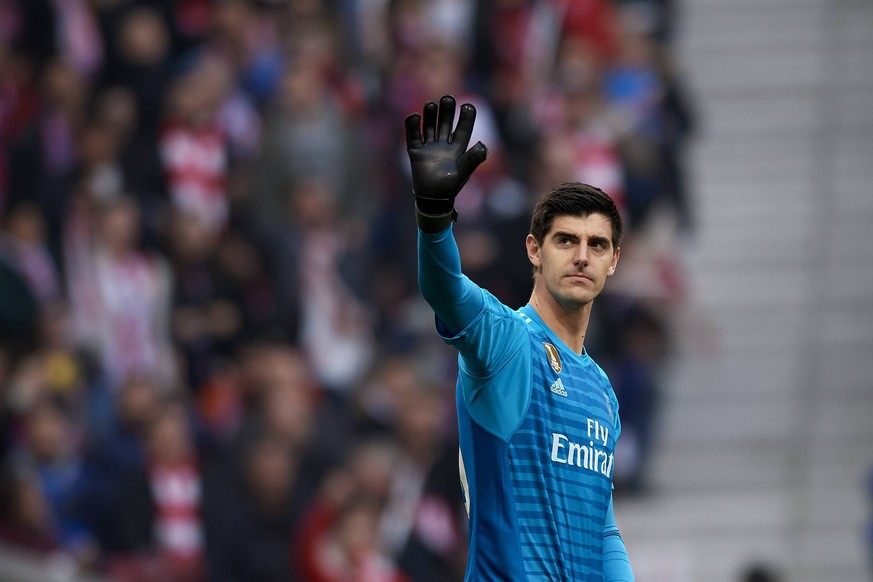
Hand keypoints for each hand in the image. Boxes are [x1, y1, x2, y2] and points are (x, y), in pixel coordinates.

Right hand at [405, 95, 487, 230]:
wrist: (433, 199)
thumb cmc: (451, 186)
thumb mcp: (464, 171)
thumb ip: (474, 158)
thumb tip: (483, 144)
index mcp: (458, 148)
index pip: (463, 128)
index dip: (466, 117)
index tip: (468, 105)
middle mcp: (444, 145)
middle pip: (445, 123)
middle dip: (446, 111)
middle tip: (448, 99)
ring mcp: (429, 147)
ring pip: (430, 126)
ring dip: (430, 115)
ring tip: (432, 105)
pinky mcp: (416, 152)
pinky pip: (413, 136)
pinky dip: (413, 125)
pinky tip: (415, 116)